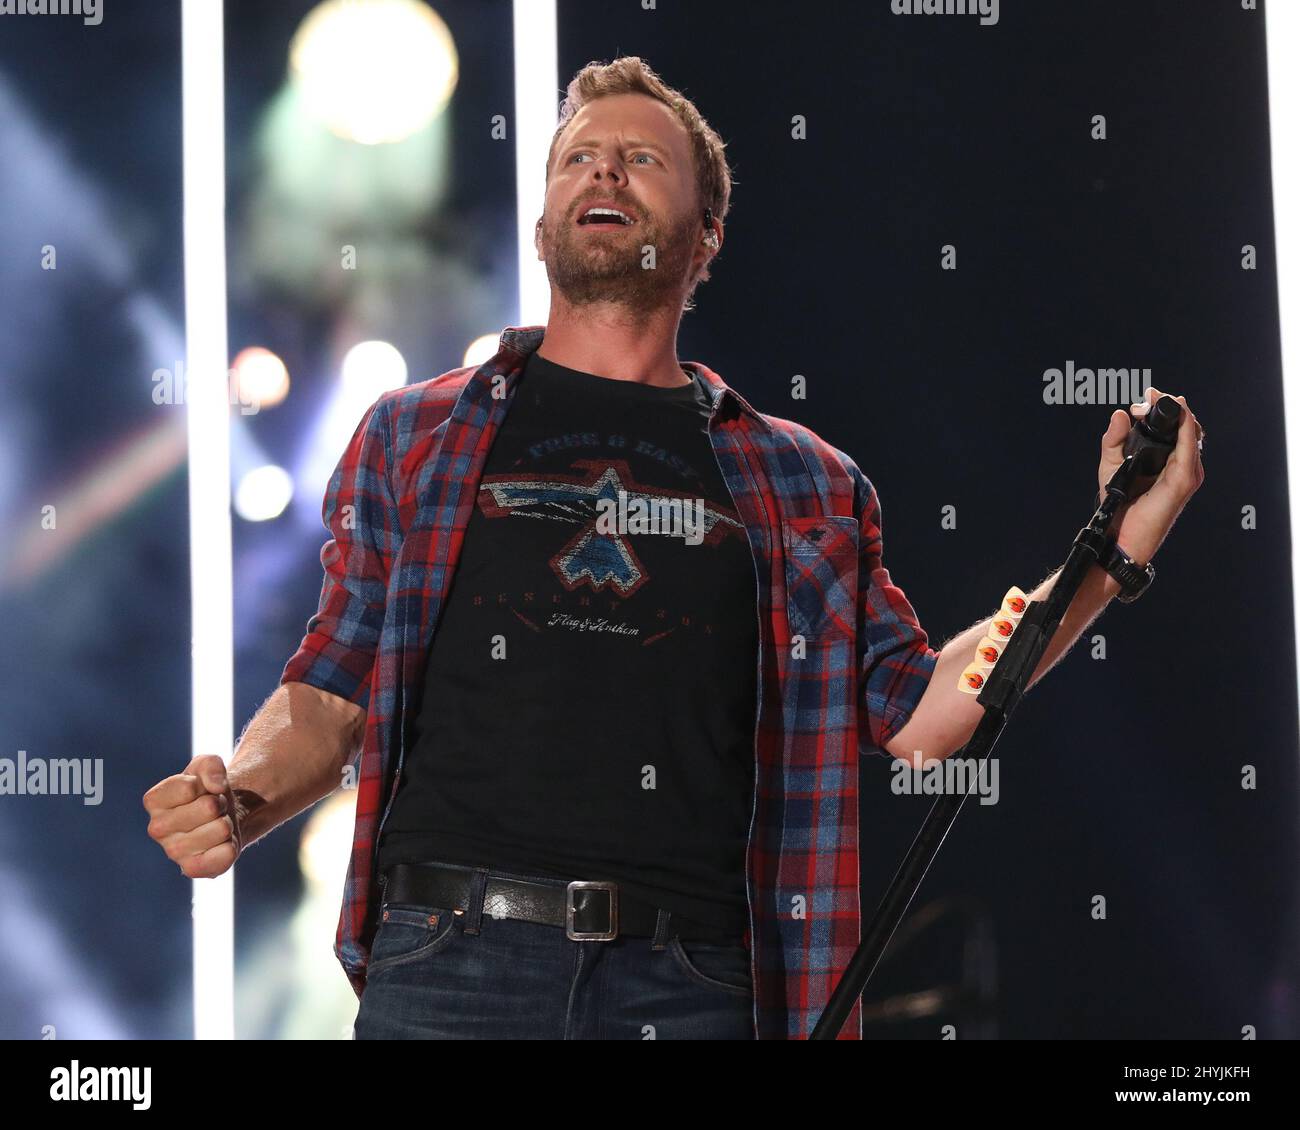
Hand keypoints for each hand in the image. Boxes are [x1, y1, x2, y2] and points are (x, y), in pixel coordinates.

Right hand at [143, 754, 241, 878]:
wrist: (222, 815)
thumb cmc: (208, 789)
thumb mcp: (208, 764)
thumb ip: (211, 764)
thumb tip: (217, 786)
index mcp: (154, 800)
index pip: (190, 787)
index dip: (206, 783)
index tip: (201, 790)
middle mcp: (157, 829)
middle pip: (209, 807)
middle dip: (219, 803)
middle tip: (213, 808)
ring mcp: (174, 852)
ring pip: (222, 829)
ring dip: (227, 822)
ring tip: (216, 823)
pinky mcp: (193, 869)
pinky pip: (224, 856)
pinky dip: (231, 846)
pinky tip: (221, 844)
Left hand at [1097, 385, 1204, 566]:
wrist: (1120, 533)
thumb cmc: (1119, 502)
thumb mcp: (1110, 464)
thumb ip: (1113, 439)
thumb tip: (1119, 414)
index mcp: (1168, 459)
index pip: (1174, 426)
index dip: (1160, 408)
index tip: (1142, 400)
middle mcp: (1181, 463)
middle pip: (1185, 425)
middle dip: (1167, 405)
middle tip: (1147, 396)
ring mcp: (1187, 471)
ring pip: (1191, 431)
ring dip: (1176, 411)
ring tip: (1155, 399)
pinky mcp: (1185, 479)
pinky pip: (1189, 446)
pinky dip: (1186, 426)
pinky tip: (1179, 412)